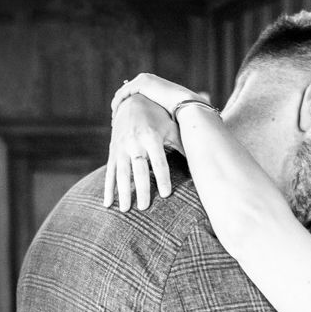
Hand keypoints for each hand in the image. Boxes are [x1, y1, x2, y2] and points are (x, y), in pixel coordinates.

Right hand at [104, 94, 181, 211]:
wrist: (131, 101)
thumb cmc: (158, 117)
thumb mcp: (171, 127)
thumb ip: (183, 144)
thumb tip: (202, 160)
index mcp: (152, 137)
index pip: (159, 161)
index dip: (162, 177)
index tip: (165, 194)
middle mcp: (135, 142)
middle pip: (139, 169)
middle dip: (141, 188)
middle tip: (144, 207)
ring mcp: (121, 147)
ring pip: (121, 172)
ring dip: (122, 192)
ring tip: (125, 210)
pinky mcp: (113, 151)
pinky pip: (110, 172)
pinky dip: (108, 188)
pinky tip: (108, 203)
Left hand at [110, 72, 200, 118]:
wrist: (187, 107)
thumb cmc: (181, 115)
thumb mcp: (166, 116)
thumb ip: (158, 118)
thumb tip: (156, 132)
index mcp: (153, 85)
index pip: (135, 95)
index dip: (128, 108)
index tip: (123, 121)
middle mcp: (148, 79)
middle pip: (128, 93)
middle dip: (121, 107)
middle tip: (116, 121)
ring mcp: (144, 79)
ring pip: (123, 93)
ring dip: (117, 106)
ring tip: (115, 120)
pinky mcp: (141, 83)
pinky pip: (123, 94)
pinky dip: (118, 104)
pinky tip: (116, 116)